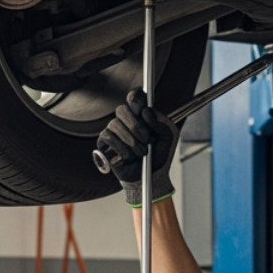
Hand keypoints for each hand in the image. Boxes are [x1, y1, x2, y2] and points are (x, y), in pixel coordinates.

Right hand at [96, 88, 179, 206]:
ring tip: (141, 153)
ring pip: (115, 124)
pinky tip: (127, 156)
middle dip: (136, 126)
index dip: (136, 99)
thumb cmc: (159, 154)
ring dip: (131, 141)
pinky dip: (120, 148)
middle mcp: (127, 119)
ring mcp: (114, 129)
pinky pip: (107, 137)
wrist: (150, 175)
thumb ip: (160, 121)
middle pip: (122, 109)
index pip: (135, 96)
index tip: (141, 109)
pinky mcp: (104, 142)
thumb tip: (146, 112)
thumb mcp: (168, 136)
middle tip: (147, 139)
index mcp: (142, 113)